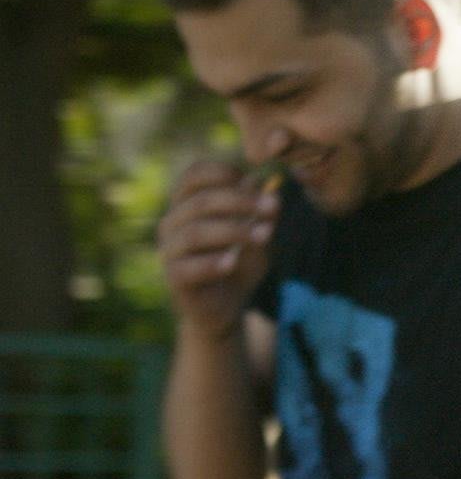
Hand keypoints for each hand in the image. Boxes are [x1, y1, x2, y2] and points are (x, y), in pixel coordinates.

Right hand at [158, 161, 278, 338]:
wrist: (226, 306)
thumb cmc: (239, 261)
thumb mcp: (257, 233)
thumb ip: (260, 211)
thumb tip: (265, 181)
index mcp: (188, 204)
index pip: (194, 175)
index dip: (223, 172)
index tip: (256, 180)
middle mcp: (173, 222)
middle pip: (200, 201)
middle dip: (241, 201)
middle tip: (273, 206)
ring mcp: (170, 250)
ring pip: (195, 232)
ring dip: (234, 230)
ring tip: (265, 236)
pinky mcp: (174, 277)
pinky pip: (188, 267)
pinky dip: (211, 263)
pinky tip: (232, 263)